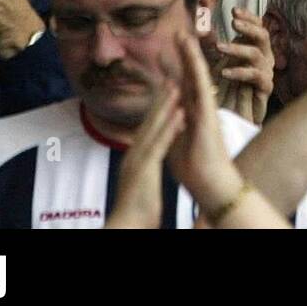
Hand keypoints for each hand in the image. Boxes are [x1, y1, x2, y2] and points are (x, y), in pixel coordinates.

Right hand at [104, 83, 182, 228]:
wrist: (125, 226)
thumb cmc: (136, 210)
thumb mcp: (141, 182)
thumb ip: (144, 167)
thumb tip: (148, 160)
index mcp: (136, 157)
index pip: (147, 128)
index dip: (157, 109)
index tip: (167, 92)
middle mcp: (134, 154)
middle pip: (149, 122)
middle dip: (161, 100)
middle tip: (172, 79)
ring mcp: (138, 160)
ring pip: (153, 127)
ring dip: (166, 106)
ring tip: (177, 85)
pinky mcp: (145, 168)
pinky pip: (160, 144)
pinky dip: (170, 127)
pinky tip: (180, 112)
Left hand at [168, 31, 242, 217]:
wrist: (208, 181)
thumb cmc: (193, 166)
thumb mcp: (172, 140)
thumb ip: (168, 125)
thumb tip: (158, 118)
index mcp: (189, 112)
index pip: (179, 84)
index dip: (172, 67)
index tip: (162, 52)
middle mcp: (198, 105)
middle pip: (189, 73)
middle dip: (182, 53)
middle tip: (176, 33)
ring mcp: (204, 106)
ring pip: (197, 74)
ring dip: (190, 53)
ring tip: (184, 34)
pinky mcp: (208, 109)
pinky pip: (202, 83)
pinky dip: (196, 65)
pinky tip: (192, 52)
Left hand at [214, 8, 272, 124]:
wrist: (230, 115)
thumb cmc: (224, 88)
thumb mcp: (213, 61)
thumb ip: (209, 43)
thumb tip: (202, 23)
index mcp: (254, 47)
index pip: (257, 26)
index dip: (248, 17)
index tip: (234, 10)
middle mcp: (263, 57)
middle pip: (263, 35)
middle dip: (248, 27)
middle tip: (233, 23)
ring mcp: (266, 72)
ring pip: (258, 53)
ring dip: (238, 48)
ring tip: (219, 47)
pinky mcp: (265, 89)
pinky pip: (256, 76)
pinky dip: (240, 72)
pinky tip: (224, 72)